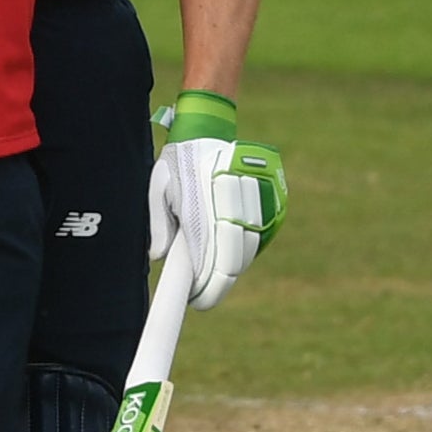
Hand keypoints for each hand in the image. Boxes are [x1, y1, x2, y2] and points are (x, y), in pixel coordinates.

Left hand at [149, 135, 287, 310]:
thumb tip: (158, 257)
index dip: (207, 287)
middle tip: (202, 296)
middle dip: (217, 285)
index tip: (196, 301)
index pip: (210, 259)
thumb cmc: (178, 162)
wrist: (209, 130)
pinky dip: (245, 251)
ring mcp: (258, 202)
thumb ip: (158, 222)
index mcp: (204, 202)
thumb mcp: (158, 186)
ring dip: (231, 269)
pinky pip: (260, 237)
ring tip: (211, 276)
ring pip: (248, 251)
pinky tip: (228, 255)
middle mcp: (234, 205)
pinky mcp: (273, 201)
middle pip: (233, 261)